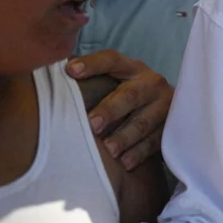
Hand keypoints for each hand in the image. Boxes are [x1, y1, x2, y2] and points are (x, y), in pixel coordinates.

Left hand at [67, 50, 171, 170]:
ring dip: (126, 136)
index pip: (112, 60)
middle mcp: (151, 83)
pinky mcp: (172, 127)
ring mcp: (165, 105)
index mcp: (132, 68)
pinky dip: (140, 152)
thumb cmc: (126, 96)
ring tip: (109, 150)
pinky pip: (156, 140)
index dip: (92, 64)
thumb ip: (91, 80)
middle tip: (93, 124)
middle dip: (111, 109)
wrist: (166, 110)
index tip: (70, 71)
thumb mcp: (115, 82)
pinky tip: (126, 163)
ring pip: (145, 121)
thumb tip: (49, 74)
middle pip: (131, 94)